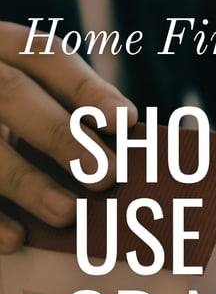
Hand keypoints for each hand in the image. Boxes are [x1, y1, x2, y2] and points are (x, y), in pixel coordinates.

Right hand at [0, 21, 137, 252]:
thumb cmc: (3, 116)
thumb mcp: (26, 97)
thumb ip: (66, 109)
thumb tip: (126, 143)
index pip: (42, 55)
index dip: (84, 88)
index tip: (125, 121)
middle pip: (11, 92)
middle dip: (61, 135)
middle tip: (104, 175)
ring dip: (25, 181)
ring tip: (67, 213)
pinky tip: (15, 239)